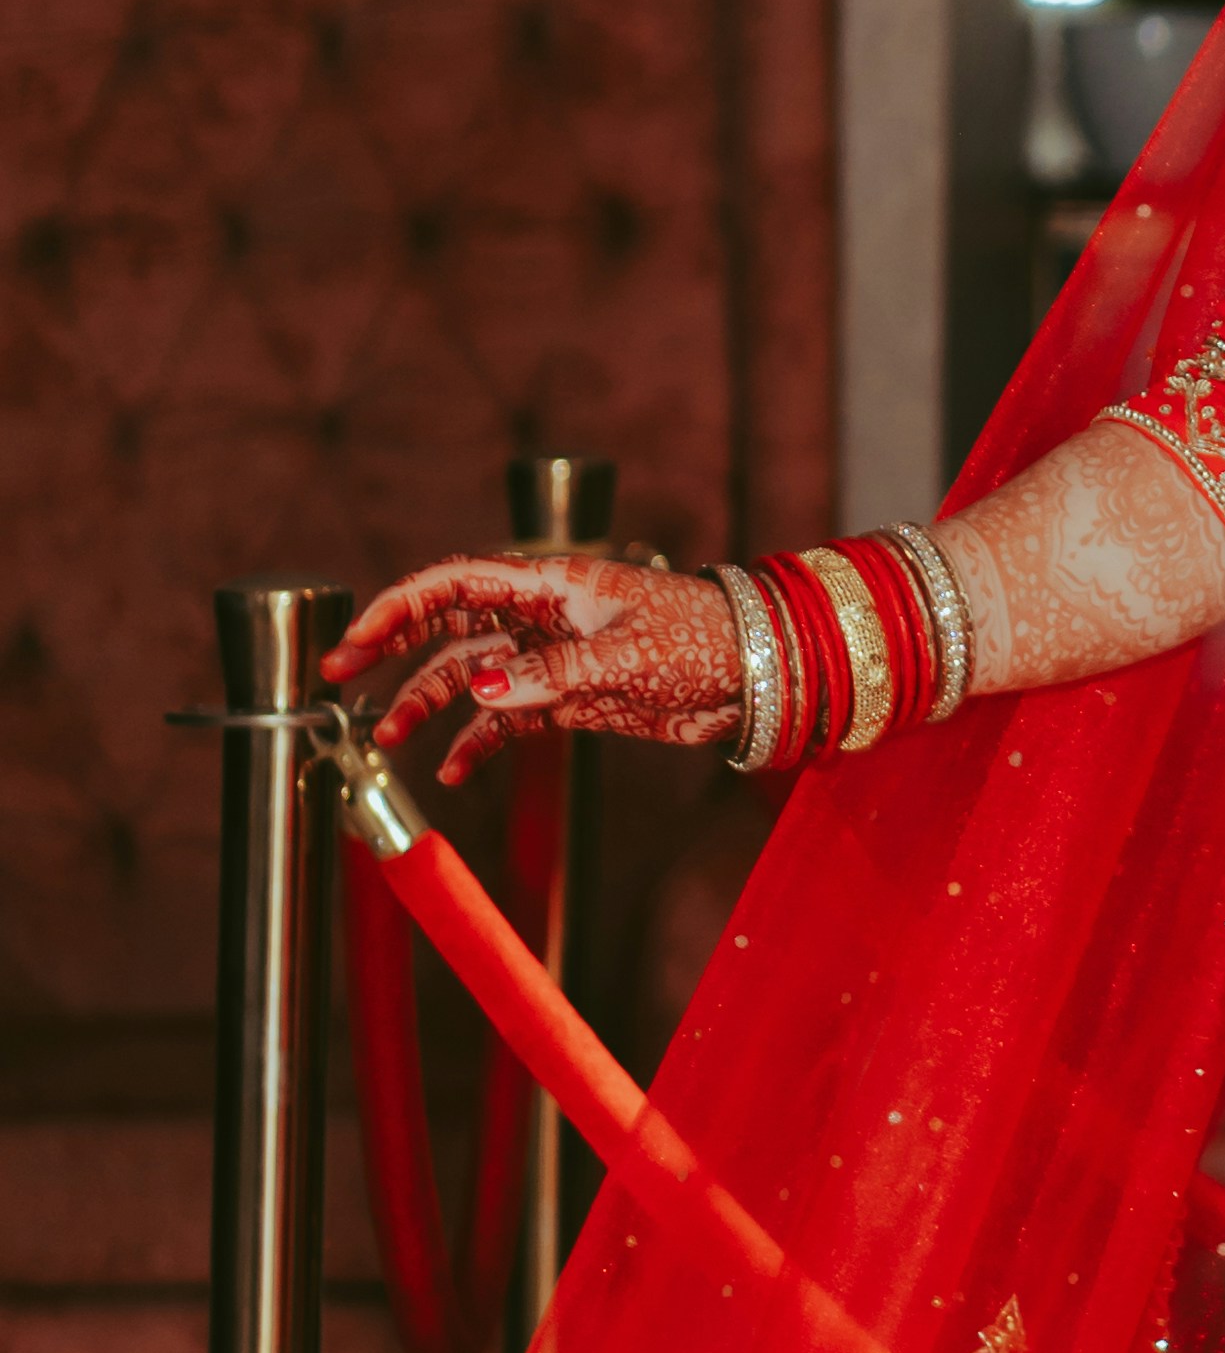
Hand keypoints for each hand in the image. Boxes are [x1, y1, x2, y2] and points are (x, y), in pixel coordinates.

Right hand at [327, 552, 745, 789]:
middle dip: (391, 649)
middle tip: (338, 677)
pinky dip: (476, 742)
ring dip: (427, 705)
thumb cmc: (705, 639)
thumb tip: (484, 690)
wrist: (758, 674)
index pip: (455, 583)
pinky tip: (452, 769)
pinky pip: (506, 719)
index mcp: (550, 584)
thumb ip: (553, 673)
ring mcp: (550, 659)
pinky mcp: (568, 698)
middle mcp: (540, 617)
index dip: (400, 605)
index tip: (356, 637)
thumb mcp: (629, 654)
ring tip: (388, 739)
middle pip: (447, 627)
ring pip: (470, 678)